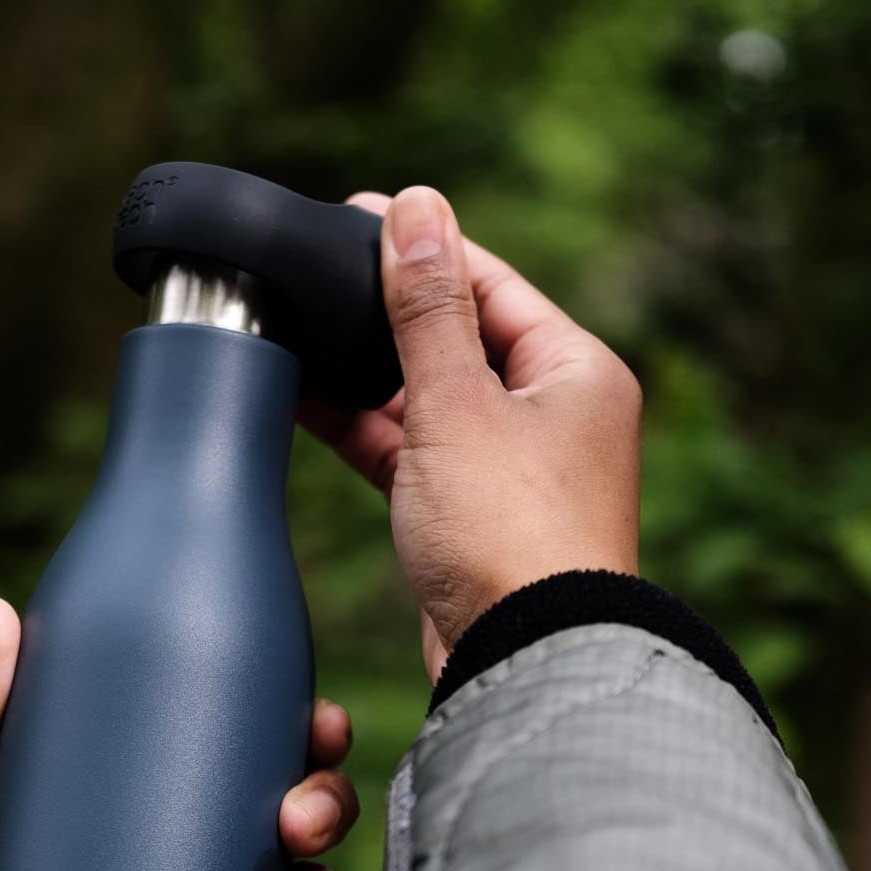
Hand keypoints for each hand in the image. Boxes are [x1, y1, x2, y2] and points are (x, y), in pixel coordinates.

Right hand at [305, 186, 641, 683]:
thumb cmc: (510, 533)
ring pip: (429, 403)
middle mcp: (554, 418)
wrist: (525, 662)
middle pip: (458, 342)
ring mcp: (513, 474)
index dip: (422, 249)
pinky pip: (412, 457)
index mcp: (576, 372)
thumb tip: (417, 208)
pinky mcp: (473, 523)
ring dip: (367, 379)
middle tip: (314, 280)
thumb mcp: (456, 402)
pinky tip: (307, 402)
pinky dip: (366, 433)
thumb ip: (426, 306)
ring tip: (294, 336)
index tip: (355, 217)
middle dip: (384, 318)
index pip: (490, 284)